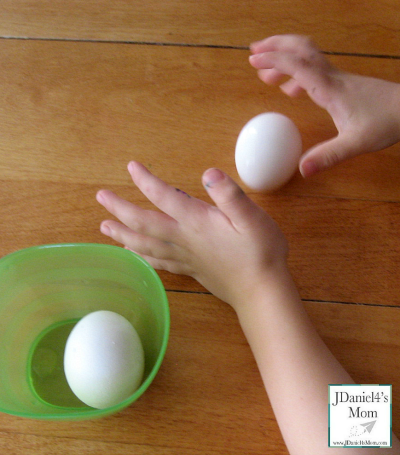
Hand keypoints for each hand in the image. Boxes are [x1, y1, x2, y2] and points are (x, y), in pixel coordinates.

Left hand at [96, 162, 287, 310]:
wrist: (261, 290)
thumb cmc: (260, 251)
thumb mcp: (252, 217)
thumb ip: (230, 195)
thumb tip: (208, 173)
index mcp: (196, 222)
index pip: (163, 197)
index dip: (145, 180)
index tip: (131, 166)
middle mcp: (183, 239)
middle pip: (143, 223)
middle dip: (120, 209)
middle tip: (101, 197)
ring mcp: (184, 256)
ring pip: (145, 245)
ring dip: (122, 234)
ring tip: (105, 228)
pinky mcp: (189, 269)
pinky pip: (158, 262)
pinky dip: (141, 256)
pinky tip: (133, 254)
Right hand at [249, 34, 399, 176]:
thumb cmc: (387, 121)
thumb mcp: (355, 143)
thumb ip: (327, 156)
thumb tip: (302, 170)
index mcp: (330, 88)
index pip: (298, 64)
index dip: (274, 60)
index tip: (254, 61)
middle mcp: (332, 77)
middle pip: (301, 49)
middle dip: (276, 46)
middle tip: (255, 51)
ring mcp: (337, 78)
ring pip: (307, 57)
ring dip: (284, 58)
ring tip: (265, 73)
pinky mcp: (342, 84)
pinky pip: (314, 71)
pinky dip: (297, 74)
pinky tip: (291, 90)